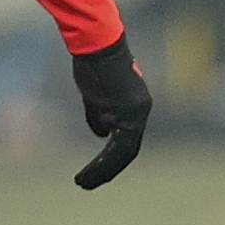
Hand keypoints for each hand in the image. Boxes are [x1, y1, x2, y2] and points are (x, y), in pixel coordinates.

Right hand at [72, 35, 152, 187]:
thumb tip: (100, 134)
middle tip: (86, 183)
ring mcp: (135, 111)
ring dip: (103, 169)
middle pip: (127, 150)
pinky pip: (116, 142)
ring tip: (84, 182)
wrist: (96, 41)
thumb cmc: (92, 62)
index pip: (126, 141)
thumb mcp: (93, 94)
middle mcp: (140, 111)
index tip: (94, 171)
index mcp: (134, 108)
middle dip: (107, 169)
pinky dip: (102, 160)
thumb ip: (98, 114)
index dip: (110, 159)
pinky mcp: (127, 109)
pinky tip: (88, 169)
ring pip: (123, 151)